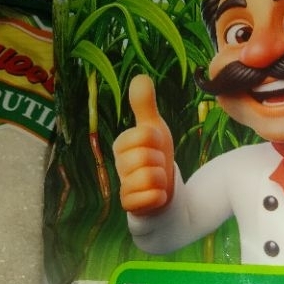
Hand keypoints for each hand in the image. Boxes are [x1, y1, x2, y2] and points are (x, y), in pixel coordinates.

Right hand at [113, 75, 174, 214]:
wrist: (165, 195)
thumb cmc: (157, 159)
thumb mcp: (155, 130)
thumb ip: (146, 106)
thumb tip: (140, 76)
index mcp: (122, 143)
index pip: (145, 134)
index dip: (158, 141)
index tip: (156, 147)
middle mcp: (118, 164)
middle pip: (148, 157)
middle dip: (161, 162)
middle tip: (158, 166)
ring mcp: (123, 186)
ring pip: (151, 178)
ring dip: (162, 180)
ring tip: (157, 182)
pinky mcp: (129, 207)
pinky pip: (150, 198)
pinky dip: (160, 197)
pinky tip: (157, 197)